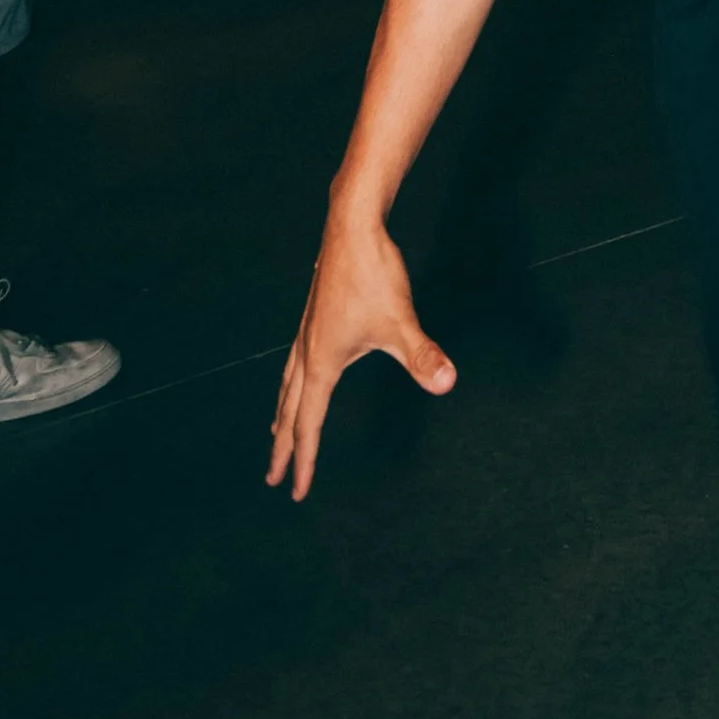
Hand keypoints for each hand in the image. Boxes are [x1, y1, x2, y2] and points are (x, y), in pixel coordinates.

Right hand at [268, 217, 457, 501]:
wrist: (352, 227)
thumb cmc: (373, 274)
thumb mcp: (401, 321)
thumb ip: (422, 355)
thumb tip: (446, 383)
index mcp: (322, 363)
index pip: (310, 425)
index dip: (305, 461)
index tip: (297, 492)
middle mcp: (307, 352)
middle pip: (290, 410)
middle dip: (283, 447)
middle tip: (272, 478)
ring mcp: (307, 332)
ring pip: (288, 384)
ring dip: (283, 413)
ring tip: (276, 431)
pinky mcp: (314, 316)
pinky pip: (295, 363)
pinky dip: (291, 383)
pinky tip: (301, 376)